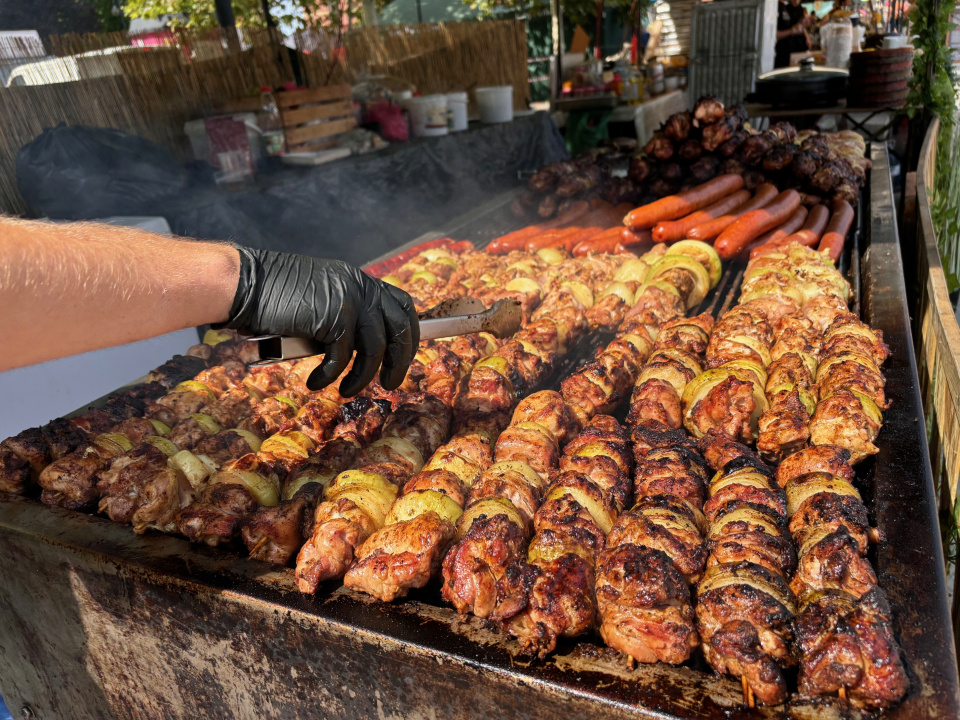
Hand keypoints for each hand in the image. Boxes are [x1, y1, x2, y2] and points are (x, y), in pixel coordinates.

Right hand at [225, 247, 418, 395]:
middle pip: (400, 329)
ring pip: (375, 349)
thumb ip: (344, 315)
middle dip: (400, 361)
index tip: (404, 356)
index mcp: (360, 280)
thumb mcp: (321, 299)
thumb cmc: (275, 298)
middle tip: (391, 384)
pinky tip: (317, 383)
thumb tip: (364, 349)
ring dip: (363, 377)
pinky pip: (343, 357)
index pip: (403, 305)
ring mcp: (349, 301)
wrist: (246, 285)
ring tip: (348, 392)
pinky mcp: (333, 318)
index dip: (410, 334)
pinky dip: (331, 376)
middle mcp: (360, 287)